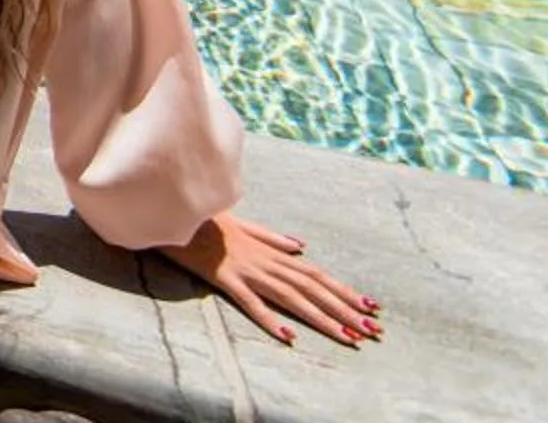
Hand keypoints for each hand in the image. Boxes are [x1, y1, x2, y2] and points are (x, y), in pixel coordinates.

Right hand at [160, 213, 380, 348]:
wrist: (175, 210)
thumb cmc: (207, 220)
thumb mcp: (244, 225)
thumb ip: (272, 237)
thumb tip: (301, 247)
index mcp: (272, 251)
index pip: (316, 274)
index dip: (344, 291)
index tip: (370, 307)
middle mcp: (266, 261)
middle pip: (312, 289)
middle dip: (345, 310)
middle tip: (373, 330)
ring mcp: (247, 270)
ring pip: (291, 297)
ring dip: (321, 318)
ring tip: (347, 337)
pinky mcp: (224, 278)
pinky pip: (250, 301)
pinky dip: (269, 318)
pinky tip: (287, 335)